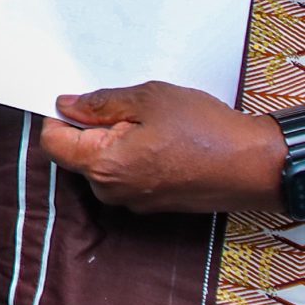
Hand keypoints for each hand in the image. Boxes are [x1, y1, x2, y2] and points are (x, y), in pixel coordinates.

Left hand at [39, 82, 284, 213]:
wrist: (253, 165)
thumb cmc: (205, 129)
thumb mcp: (149, 98)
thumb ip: (101, 103)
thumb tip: (66, 105)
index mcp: (103, 164)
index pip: (52, 143)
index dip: (58, 117)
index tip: (79, 99)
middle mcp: (111, 190)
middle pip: (76, 154)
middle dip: (91, 128)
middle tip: (129, 106)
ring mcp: (132, 202)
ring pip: (102, 165)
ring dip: (115, 141)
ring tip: (153, 122)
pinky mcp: (150, 205)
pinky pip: (126, 175)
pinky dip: (134, 156)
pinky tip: (164, 140)